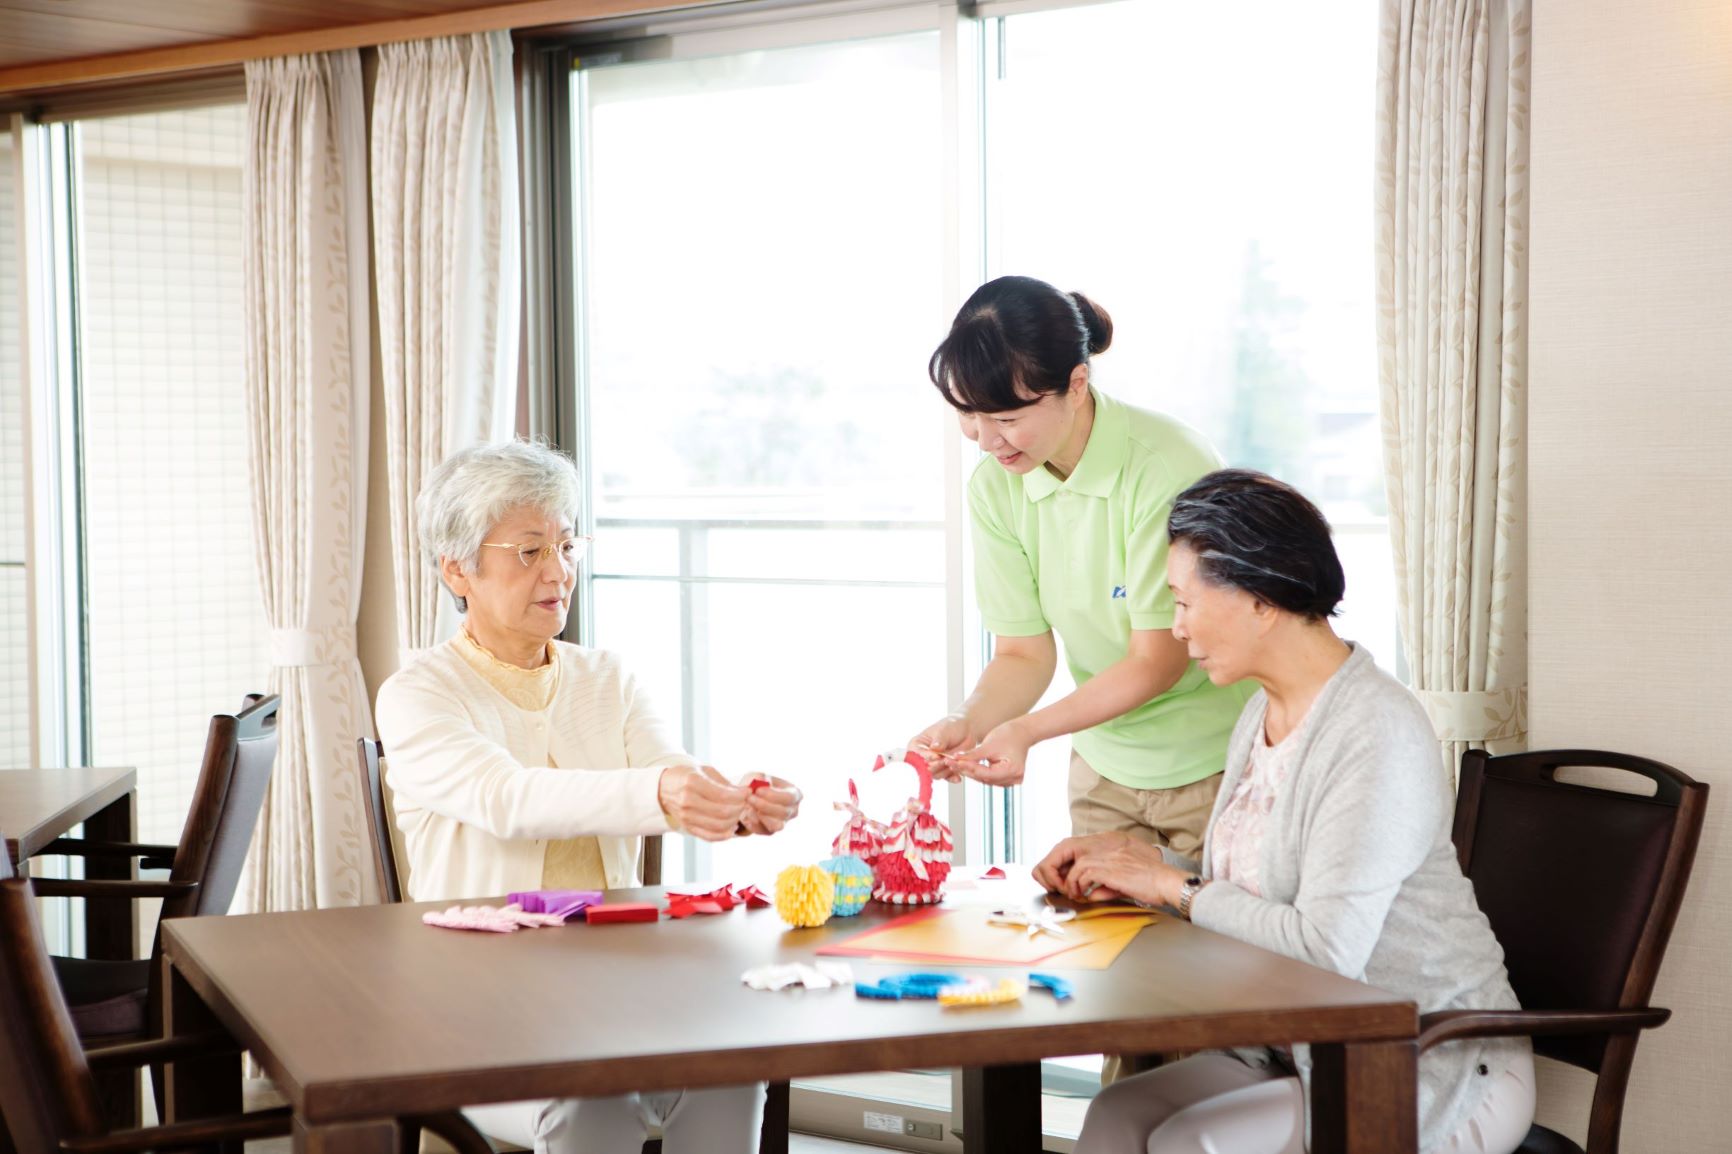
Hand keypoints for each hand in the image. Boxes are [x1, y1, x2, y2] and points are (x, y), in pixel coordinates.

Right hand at [657, 765, 748, 841]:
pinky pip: (710, 836)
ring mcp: (686, 817)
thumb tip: (745, 793)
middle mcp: (688, 801)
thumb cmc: (689, 776)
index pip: (723, 795)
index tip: (748, 792)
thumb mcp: (705, 771)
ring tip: (739, 812)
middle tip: (745, 802)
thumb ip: (725, 783)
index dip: (740, 796)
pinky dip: (724, 835)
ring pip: (718, 826)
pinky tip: (732, 827)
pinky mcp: (687, 827)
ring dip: (734, 821)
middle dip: (739, 808)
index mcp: (693, 783)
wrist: (664, 788)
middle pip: (723, 812)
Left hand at [736, 773, 801, 835]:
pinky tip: (745, 815)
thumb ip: (757, 778)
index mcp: (795, 794)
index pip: (789, 798)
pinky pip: (763, 830)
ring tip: (747, 806)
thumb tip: (756, 785)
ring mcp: (783, 823)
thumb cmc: (756, 784)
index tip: (757, 790)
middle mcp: (792, 810)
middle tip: (749, 798)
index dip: (774, 795)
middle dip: (764, 805)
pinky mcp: (770, 831)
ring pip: (775, 825)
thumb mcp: (756, 776)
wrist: (746, 797)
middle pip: (783, 812)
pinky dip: (752, 823)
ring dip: (759, 815)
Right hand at [911, 714, 977, 781]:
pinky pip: (946, 777)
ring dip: (946, 771)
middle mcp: (923, 756)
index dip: (926, 757)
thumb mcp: (944, 730)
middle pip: (925, 768)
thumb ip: (939, 740)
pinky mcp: (944, 770)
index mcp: (917, 745)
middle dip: (937, 765)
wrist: (966, 730)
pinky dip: (952, 777)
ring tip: (955, 763)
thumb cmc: (952, 726)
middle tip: (947, 760)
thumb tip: (934, 747)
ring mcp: (934, 764)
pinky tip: (958, 776)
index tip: (937, 756)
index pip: (916, 755)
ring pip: (936, 774)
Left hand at [949, 718, 1034, 786]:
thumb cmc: (1008, 735)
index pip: (984, 773)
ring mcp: (1012, 780)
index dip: (967, 768)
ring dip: (971, 772)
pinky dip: (979, 773)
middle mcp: (1014, 778)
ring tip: (954, 764)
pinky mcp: (1008, 778)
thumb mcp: (989, 745)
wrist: (1022, 732)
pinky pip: (989, 778)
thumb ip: (973, 755)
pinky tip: (966, 767)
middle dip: (967, 770)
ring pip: (985, 779)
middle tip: (949, 763)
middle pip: (984, 778)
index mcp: (1012, 770)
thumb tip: (957, 760)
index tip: (953, 761)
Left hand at [1035, 831, 1182, 906]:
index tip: (1067, 880)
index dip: (1068, 864)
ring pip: (1076, 866)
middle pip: (1071, 850)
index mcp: (1111, 845)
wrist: (1167, 881)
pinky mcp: (1110, 869)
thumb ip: (1104, 883)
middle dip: (1062, 869)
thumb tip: (1090, 894)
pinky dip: (1081, 887)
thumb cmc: (1150, 883)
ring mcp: (1109, 857)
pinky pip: (1084, 876)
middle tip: (1064, 887)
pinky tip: (1086, 896)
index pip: (1080, 848)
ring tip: (1076, 894)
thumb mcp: (1123, 878)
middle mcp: (1108, 847)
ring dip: (1072, 883)